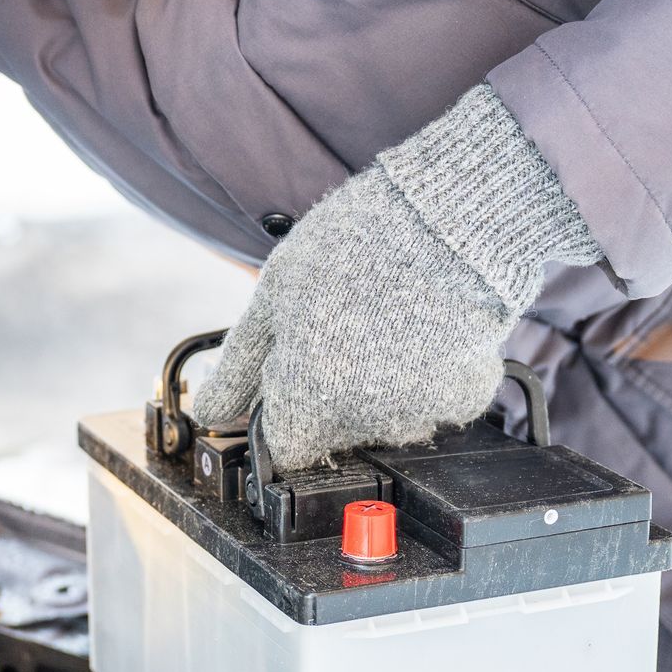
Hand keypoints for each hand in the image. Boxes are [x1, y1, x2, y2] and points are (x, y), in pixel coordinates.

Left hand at [193, 85, 599, 471]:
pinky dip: (426, 375)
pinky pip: (433, 401)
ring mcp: (418, 415)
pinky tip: (421, 330)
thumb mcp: (272, 299)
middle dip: (331, 398)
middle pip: (336, 436)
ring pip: (385, 421)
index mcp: (309, 405)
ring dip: (379, 387)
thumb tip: (209, 415)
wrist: (446, 222)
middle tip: (342, 334)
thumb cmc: (351, 250)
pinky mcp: (462, 399)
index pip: (288, 449)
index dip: (286, 417)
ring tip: (382, 322)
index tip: (293, 381)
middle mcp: (363, 423)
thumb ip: (238, 368)